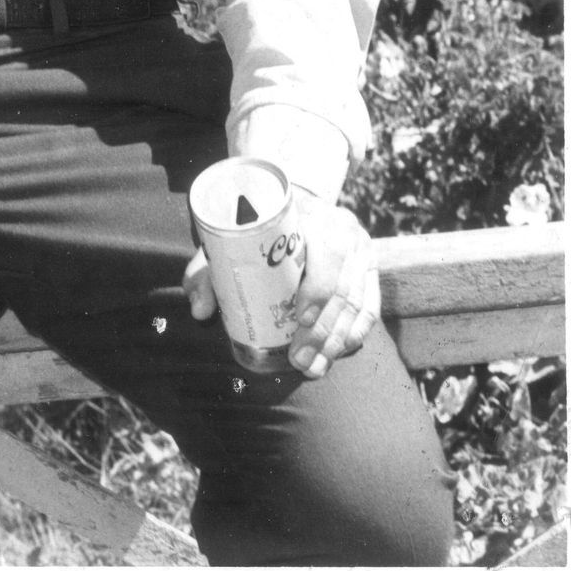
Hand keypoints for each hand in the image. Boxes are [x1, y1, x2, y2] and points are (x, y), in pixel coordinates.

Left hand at [184, 192, 381, 379]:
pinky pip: (370, 306)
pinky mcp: (369, 268)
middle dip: (322, 330)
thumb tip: (199, 310)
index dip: (317, 289)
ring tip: (313, 368)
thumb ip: (209, 271)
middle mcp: (343, 229)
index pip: (325, 253)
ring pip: (357, 302)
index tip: (300, 319)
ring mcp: (361, 250)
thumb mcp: (230, 237)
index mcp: (311, 213)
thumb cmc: (256, 224)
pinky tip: (338, 353)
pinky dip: (355, 333)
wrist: (293, 202)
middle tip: (299, 360)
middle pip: (341, 287)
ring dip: (336, 340)